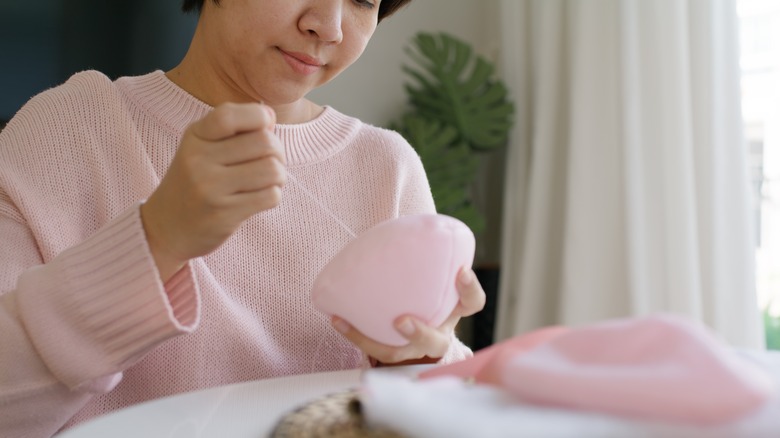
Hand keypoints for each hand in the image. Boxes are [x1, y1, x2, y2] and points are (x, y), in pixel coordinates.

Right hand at [141, 102, 284, 280]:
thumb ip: (236, 128)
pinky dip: (274, 195)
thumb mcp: (203, 146)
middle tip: (270, 161)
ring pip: (272, 170)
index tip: (264, 127)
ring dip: (279, 176)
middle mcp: (198, 160)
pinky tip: (259, 197)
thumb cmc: (195, 181)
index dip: (258, 116)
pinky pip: (270, 196)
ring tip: (267, 180)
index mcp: (195, 136)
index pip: (229, 115)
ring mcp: (210, 188)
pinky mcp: (224, 214)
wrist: (166, 227)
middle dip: (278, 151)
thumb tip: (271, 115)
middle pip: (265, 143)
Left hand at [332, 267, 485, 364]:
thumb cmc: (421, 286)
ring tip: (351, 323)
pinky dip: (354, 334)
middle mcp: (437, 333)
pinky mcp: (393, 352)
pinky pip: (374, 349)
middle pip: (436, 343)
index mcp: (452, 311)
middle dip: (420, 334)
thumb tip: (402, 225)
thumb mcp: (428, 273)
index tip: (461, 272)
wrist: (411, 320)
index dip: (469, 289)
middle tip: (402, 321)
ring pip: (400, 354)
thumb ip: (421, 256)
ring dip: (375, 341)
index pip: (471, 303)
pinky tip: (337, 318)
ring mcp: (414, 348)